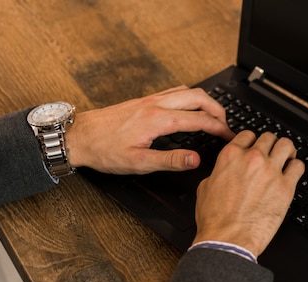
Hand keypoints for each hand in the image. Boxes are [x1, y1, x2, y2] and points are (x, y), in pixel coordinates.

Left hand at [67, 86, 233, 174]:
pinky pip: (174, 92)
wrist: (78, 136)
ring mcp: (149, 100)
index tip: (229, 136)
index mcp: (158, 120)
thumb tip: (196, 160)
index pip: (199, 119)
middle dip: (218, 109)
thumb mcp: (139, 163)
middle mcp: (155, 105)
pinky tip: (190, 108)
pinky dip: (190, 98)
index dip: (219, 128)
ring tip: (213, 116)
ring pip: (187, 91)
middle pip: (198, 97)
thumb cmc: (104, 150)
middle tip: (227, 124)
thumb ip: (170, 161)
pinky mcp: (144, 101)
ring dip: (205, 101)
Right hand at [192, 131, 304, 256]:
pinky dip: (296, 167)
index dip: (253, 141)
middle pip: (269, 137)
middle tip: (272, 154)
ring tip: (287, 158)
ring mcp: (271, 171)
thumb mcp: (206, 187)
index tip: (256, 147)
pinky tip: (293, 173)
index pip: (248, 135)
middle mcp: (252, 159)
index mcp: (231, 156)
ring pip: (287, 145)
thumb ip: (219, 171)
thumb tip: (226, 170)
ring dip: (287, 151)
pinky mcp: (285, 187)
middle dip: (271, 145)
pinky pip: (298, 166)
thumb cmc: (216, 219)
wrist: (228, 239)